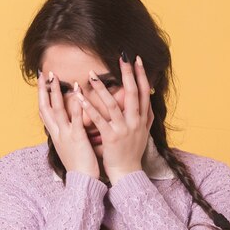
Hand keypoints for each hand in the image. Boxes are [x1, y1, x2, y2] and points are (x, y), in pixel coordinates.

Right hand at [38, 69, 99, 179]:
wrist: (82, 182)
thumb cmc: (79, 166)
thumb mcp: (69, 148)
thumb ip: (68, 134)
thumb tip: (69, 124)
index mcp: (55, 135)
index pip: (44, 112)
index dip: (42, 97)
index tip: (41, 83)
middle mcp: (57, 133)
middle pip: (45, 108)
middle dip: (43, 90)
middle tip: (43, 73)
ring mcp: (65, 135)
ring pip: (57, 110)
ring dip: (55, 93)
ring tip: (55, 78)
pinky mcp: (77, 138)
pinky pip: (75, 118)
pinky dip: (75, 104)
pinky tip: (76, 92)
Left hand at [75, 54, 154, 184]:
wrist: (127, 173)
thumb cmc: (132, 152)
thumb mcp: (144, 132)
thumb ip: (147, 116)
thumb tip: (150, 99)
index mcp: (143, 119)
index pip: (144, 92)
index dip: (141, 75)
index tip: (137, 59)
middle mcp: (135, 122)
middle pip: (133, 94)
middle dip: (128, 74)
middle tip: (122, 56)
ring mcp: (123, 130)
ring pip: (113, 105)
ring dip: (101, 88)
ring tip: (91, 74)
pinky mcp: (110, 138)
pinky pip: (98, 120)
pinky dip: (88, 108)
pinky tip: (79, 97)